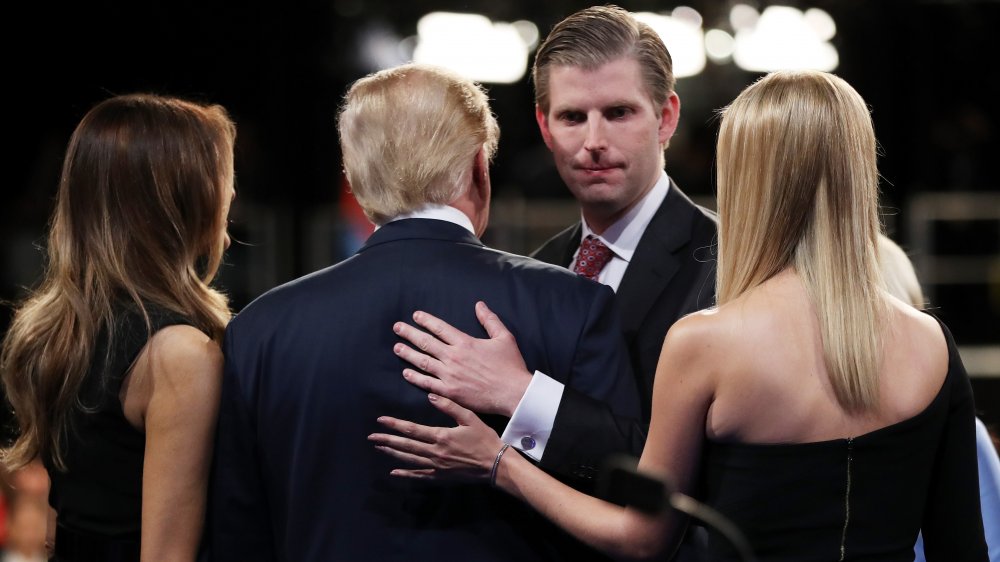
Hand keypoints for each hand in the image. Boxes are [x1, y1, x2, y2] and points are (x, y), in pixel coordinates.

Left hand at [369, 393, 505, 480]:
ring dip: (392, 453)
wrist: (495, 465)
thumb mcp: (470, 418)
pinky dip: (406, 473)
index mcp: (441, 436)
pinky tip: (395, 471)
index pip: (412, 429)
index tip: (381, 420)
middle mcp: (435, 453)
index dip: (395, 424)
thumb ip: (450, 406)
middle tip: (371, 437)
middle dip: (387, 440)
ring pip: (409, 459)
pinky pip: (419, 475)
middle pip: (406, 445)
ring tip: (379, 448)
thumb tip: (430, 395)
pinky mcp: (441, 476)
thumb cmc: (484, 439)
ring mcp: (436, 466)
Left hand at [393, 301, 531, 416]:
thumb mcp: (504, 337)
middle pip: (426, 342)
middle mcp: (453, 357)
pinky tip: (406, 373)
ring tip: (397, 348)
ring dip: (408, 354)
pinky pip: (427, 383)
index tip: (415, 316)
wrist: (513, 393)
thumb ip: (490, 320)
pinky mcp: (450, 391)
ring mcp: (449, 375)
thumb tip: (479, 304)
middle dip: (409, 334)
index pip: (440, 328)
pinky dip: (415, 378)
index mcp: (465, 342)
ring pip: (423, 362)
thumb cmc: (510, 365)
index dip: (426, 320)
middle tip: (397, 328)